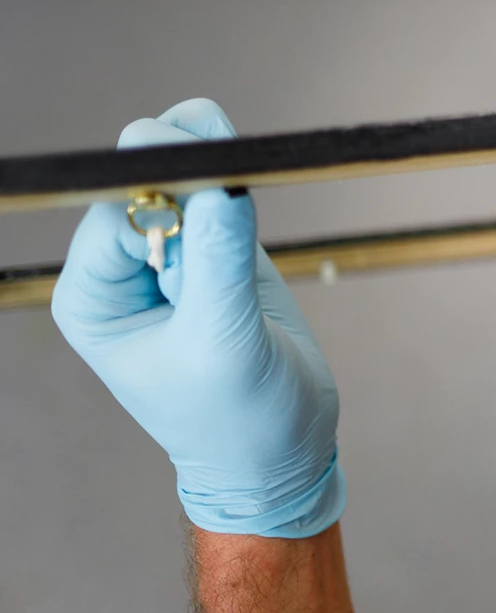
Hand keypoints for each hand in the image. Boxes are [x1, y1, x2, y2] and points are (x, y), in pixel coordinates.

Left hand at [51, 99, 343, 537]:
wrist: (282, 449)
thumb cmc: (238, 419)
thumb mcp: (224, 346)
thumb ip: (219, 263)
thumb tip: (220, 184)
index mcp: (94, 298)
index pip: (118, 214)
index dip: (167, 198)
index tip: (218, 201)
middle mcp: (123, 269)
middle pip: (142, 180)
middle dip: (189, 175)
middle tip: (236, 192)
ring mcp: (172, 253)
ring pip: (179, 170)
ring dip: (214, 163)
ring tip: (247, 184)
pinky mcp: (219, 247)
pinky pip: (218, 187)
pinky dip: (235, 173)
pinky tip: (253, 176)